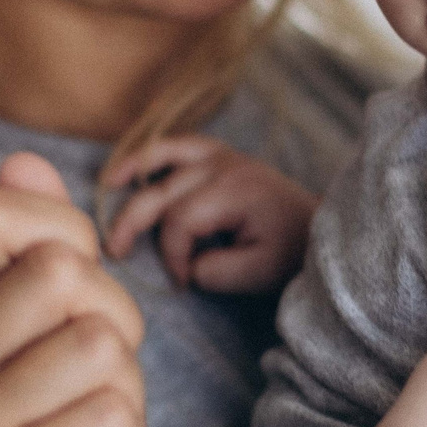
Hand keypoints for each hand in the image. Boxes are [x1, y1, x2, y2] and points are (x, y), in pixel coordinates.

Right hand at [0, 152, 150, 426]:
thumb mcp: (59, 324)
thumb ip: (37, 242)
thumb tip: (24, 163)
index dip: (70, 241)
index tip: (72, 303)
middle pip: (59, 273)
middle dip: (110, 320)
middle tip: (91, 382)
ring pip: (97, 344)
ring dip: (122, 388)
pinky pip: (113, 414)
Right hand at [98, 135, 317, 293]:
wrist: (320, 227)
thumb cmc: (291, 250)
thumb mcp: (260, 272)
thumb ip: (218, 272)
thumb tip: (187, 265)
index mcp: (234, 192)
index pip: (181, 223)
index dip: (172, 256)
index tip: (183, 282)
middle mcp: (223, 166)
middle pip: (163, 191)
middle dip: (133, 223)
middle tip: (115, 254)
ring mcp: (222, 156)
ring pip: (165, 155)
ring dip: (132, 169)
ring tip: (106, 187)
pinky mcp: (221, 155)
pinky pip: (179, 144)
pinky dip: (152, 153)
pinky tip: (129, 167)